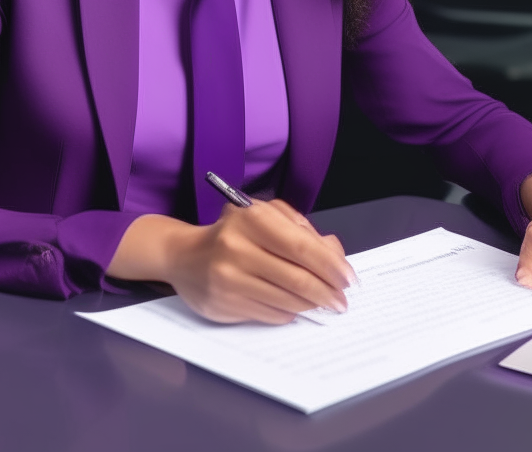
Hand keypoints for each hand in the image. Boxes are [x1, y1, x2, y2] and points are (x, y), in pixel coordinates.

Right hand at [107, 201, 355, 324]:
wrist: (183, 256)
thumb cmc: (232, 233)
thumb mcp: (265, 217)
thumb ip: (301, 229)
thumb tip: (335, 252)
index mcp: (252, 218)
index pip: (302, 247)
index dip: (331, 266)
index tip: (348, 279)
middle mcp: (237, 246)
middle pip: (297, 278)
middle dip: (327, 292)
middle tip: (341, 301)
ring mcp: (229, 277)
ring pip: (287, 300)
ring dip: (311, 305)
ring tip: (321, 304)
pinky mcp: (225, 303)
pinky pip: (271, 314)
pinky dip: (289, 313)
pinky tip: (293, 307)